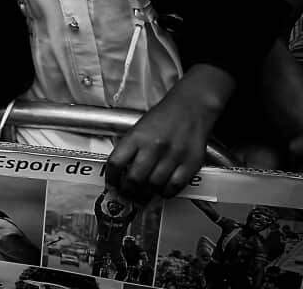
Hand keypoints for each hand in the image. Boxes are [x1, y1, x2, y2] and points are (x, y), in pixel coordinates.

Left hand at [105, 75, 225, 199]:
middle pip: (135, 179)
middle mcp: (153, 147)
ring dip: (147, 194)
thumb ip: (130, 148)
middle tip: (128, 194)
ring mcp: (173, 156)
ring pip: (154, 186)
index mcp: (136, 136)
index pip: (115, 163)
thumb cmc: (164, 117)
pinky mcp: (190, 163)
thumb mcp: (139, 128)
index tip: (112, 185)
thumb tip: (120, 172)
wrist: (191, 107)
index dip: (111, 179)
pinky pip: (175, 187)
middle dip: (128, 191)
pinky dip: (166, 193)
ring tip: (144, 194)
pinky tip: (162, 191)